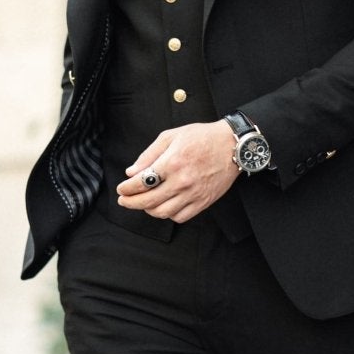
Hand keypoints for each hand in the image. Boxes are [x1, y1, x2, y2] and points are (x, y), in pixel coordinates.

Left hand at [116, 121, 239, 221]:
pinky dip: (168, 215)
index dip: (127, 189)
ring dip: (148, 210)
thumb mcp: (171, 136)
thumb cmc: (202, 137)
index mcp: (172, 163)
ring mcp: (193, 194)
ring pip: (163, 213)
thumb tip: (131, 172)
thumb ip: (149, 154)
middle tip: (124, 200)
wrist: (232, 145)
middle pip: (148, 202)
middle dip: (131, 203)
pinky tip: (164, 206)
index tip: (121, 189)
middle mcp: (182, 181)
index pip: (141, 183)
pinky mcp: (203, 202)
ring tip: (144, 203)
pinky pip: (180, 217)